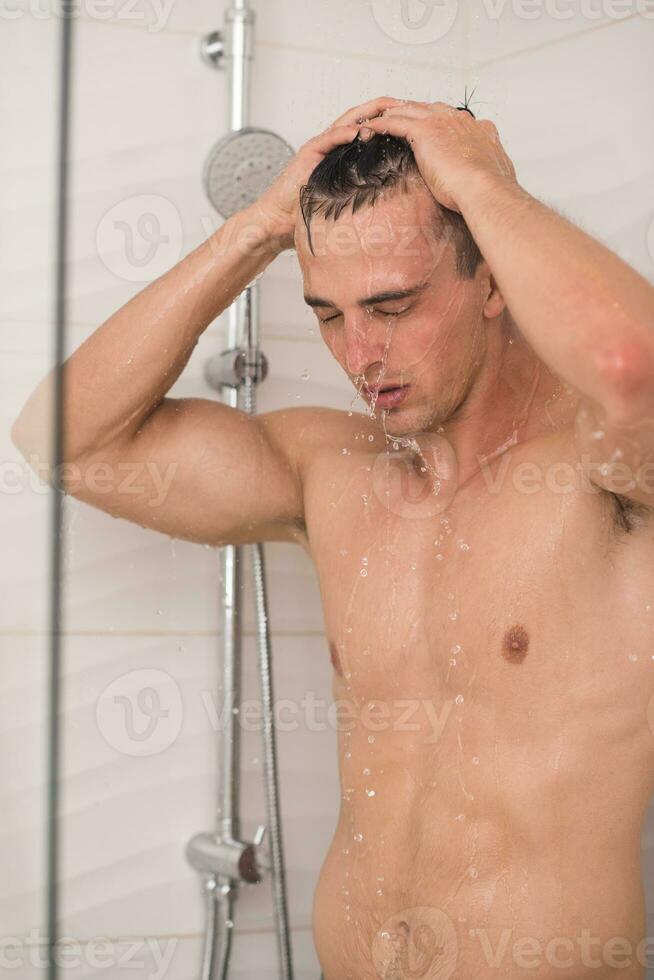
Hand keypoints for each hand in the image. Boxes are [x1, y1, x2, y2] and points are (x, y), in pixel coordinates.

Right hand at [252, 96, 406, 249]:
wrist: (279, 221)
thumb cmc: (307, 213)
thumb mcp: (344, 199)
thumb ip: (361, 192)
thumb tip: (390, 200)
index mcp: (341, 153)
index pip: (367, 129)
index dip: (388, 121)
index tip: (410, 118)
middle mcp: (330, 144)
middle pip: (360, 118)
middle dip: (383, 108)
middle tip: (406, 102)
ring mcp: (319, 147)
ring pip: (346, 122)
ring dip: (367, 114)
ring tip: (389, 108)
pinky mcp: (308, 153)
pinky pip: (329, 138)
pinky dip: (345, 132)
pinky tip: (361, 130)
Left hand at [360, 99, 517, 213]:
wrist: (485, 190)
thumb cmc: (489, 192)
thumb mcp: (494, 177)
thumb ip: (489, 171)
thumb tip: (492, 181)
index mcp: (480, 129)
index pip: (454, 120)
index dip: (439, 122)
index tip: (430, 128)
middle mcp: (461, 120)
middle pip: (430, 109)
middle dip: (413, 112)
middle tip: (397, 117)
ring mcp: (442, 122)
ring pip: (410, 110)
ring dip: (393, 113)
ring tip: (377, 119)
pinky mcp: (424, 131)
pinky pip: (396, 122)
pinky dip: (382, 124)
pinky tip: (369, 128)